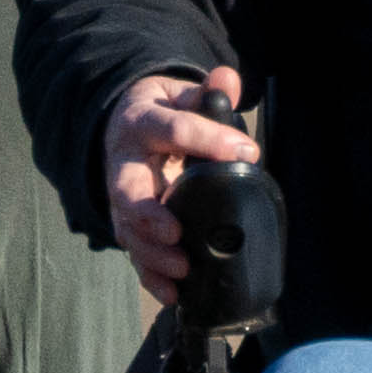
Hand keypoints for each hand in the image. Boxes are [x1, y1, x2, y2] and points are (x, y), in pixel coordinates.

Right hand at [98, 67, 257, 308]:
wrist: (125, 127)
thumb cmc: (162, 113)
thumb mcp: (181, 95)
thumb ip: (206, 93)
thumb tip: (229, 79)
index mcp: (142, 124)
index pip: (172, 129)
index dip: (208, 140)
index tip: (248, 153)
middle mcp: (124, 164)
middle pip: (126, 190)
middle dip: (147, 214)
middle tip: (174, 232)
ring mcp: (123, 198)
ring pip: (128, 228)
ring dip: (151, 253)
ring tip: (181, 270)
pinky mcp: (129, 224)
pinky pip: (136, 253)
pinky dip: (151, 277)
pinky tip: (173, 294)